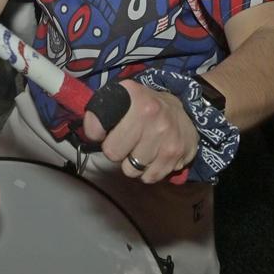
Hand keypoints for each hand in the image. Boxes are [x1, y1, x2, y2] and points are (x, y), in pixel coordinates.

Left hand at [83, 79, 197, 183]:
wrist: (182, 111)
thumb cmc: (144, 107)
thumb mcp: (121, 97)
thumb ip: (101, 111)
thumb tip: (92, 132)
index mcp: (133, 96)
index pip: (96, 128)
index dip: (96, 134)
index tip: (103, 132)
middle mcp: (150, 112)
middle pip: (113, 153)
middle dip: (117, 150)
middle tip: (126, 141)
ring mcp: (165, 134)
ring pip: (130, 170)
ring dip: (133, 163)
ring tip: (141, 148)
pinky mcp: (176, 154)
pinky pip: (149, 177)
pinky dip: (148, 172)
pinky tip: (153, 157)